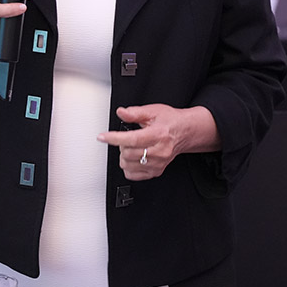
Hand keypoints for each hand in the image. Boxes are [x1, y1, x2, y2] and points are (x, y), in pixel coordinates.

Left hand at [97, 104, 216, 180]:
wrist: (184, 132)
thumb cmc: (170, 121)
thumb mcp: (153, 111)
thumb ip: (135, 112)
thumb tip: (121, 112)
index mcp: (158, 135)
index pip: (133, 139)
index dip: (114, 138)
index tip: (102, 137)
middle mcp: (159, 151)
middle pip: (129, 153)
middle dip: (121, 145)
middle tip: (125, 138)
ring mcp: (158, 163)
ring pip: (129, 165)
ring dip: (124, 156)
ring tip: (131, 147)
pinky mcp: (156, 171)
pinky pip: (133, 175)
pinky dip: (128, 167)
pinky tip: (133, 157)